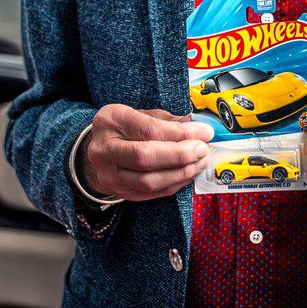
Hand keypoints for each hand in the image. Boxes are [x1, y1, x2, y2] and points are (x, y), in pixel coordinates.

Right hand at [82, 104, 213, 201]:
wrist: (101, 149)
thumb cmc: (126, 128)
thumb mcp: (143, 114)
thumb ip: (169, 121)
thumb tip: (198, 127)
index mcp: (111, 120)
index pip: (150, 129)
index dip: (181, 133)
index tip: (204, 132)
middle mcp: (104, 149)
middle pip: (145, 157)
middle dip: (180, 155)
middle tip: (202, 150)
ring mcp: (108, 174)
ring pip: (148, 181)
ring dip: (180, 173)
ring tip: (199, 163)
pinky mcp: (118, 191)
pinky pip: (150, 193)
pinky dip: (173, 184)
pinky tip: (187, 174)